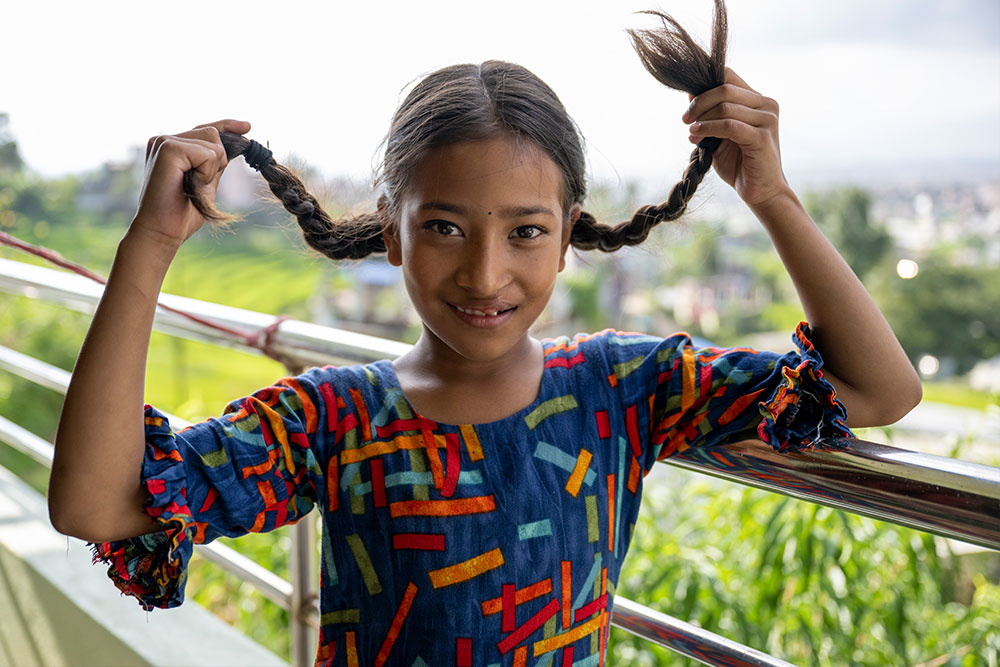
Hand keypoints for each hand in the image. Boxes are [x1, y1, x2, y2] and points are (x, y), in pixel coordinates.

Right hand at [131, 119, 250, 248]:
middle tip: (198, 184)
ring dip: (211, 170)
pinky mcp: (168, 148)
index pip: (204, 129)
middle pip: (213, 133)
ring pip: (214, 143)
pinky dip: (206, 173)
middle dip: (218, 162)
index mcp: (171, 146)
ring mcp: (164, 141)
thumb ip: (214, 163)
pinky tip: (189, 185)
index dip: (228, 126)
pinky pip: (208, 154)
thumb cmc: (182, 213)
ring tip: (190, 186)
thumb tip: (235, 144)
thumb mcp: (205, 182)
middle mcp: (164, 140)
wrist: (163, 232)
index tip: (247, 126)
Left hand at [683, 69, 788, 209]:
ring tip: (691, 133)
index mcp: (758, 100)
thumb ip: (710, 114)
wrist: (761, 192)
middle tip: (685, 119)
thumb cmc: (740, 165)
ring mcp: (767, 120)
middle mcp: (766, 105)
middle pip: (725, 88)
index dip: (705, 81)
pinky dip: (708, 129)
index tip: (688, 100)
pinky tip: (696, 137)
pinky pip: (729, 125)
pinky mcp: (762, 137)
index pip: (729, 75)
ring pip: (725, 106)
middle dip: (699, 102)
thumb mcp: (720, 135)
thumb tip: (690, 93)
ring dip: (702, 119)